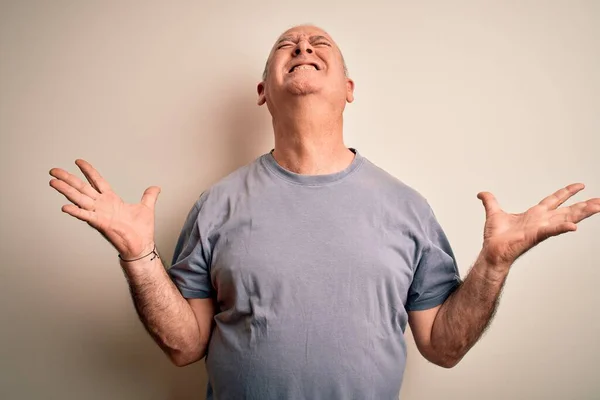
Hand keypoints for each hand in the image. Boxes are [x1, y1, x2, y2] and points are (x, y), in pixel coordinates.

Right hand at [49, 159, 160, 259]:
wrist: (141, 246)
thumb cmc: (141, 230)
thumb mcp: (146, 208)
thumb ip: (149, 196)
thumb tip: (156, 187)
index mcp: (111, 199)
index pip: (97, 181)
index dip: (88, 171)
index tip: (78, 161)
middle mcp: (103, 205)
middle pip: (82, 188)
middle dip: (68, 178)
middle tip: (54, 171)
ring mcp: (100, 214)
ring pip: (79, 199)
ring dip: (66, 191)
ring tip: (53, 182)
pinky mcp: (101, 224)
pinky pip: (86, 216)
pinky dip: (76, 212)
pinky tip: (65, 207)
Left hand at [477, 183, 599, 269]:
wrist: (491, 252)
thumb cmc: (495, 238)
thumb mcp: (493, 213)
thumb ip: (490, 201)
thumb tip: (482, 193)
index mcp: (534, 214)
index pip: (554, 200)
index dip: (566, 192)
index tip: (580, 185)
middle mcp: (541, 221)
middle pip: (567, 210)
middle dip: (585, 205)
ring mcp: (540, 228)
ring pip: (565, 218)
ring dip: (582, 213)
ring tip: (598, 207)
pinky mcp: (535, 236)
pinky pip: (551, 230)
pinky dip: (561, 228)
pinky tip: (574, 227)